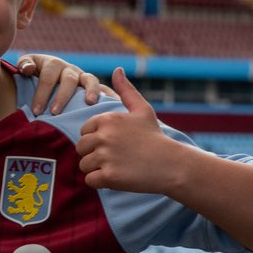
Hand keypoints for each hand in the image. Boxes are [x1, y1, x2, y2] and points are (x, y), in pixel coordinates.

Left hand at [16, 53, 108, 114]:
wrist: (43, 76)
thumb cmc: (33, 75)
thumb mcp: (26, 66)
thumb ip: (24, 65)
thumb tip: (27, 69)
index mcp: (52, 64)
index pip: (47, 77)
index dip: (41, 93)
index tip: (36, 111)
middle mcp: (70, 69)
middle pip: (68, 79)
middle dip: (62, 96)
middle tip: (55, 112)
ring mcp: (83, 77)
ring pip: (90, 80)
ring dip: (91, 90)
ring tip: (89, 103)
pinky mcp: (94, 86)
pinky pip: (105, 89)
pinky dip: (110, 95)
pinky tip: (115, 105)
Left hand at [75, 68, 179, 192]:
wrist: (172, 165)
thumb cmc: (155, 137)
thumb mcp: (142, 110)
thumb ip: (126, 90)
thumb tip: (117, 69)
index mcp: (106, 119)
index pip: (84, 132)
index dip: (96, 140)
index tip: (115, 144)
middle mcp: (103, 136)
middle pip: (80, 148)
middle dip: (93, 155)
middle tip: (116, 158)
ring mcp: (105, 156)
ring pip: (83, 165)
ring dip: (96, 169)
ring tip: (117, 167)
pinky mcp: (109, 176)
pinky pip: (90, 180)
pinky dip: (100, 182)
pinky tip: (117, 178)